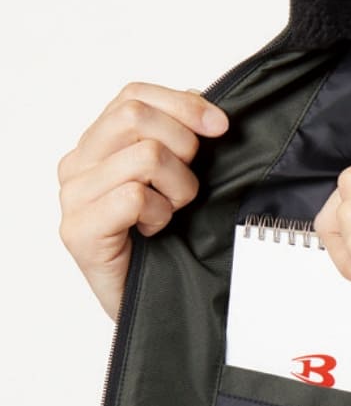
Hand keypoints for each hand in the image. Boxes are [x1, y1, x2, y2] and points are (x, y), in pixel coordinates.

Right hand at [58, 82, 229, 320]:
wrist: (160, 310)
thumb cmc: (171, 248)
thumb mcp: (182, 184)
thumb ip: (182, 142)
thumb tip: (206, 107)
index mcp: (98, 146)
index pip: (133, 96)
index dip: (182, 104)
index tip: (221, 127)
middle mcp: (77, 165)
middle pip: (135, 116)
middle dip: (183, 147)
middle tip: (191, 187)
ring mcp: (73, 197)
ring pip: (142, 156)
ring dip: (177, 188)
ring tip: (172, 215)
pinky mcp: (78, 230)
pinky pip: (133, 196)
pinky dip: (159, 214)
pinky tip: (156, 233)